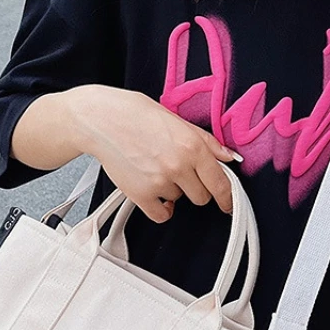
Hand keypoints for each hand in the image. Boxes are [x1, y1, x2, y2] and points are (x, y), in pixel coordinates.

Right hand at [69, 85, 240, 222]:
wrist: (101, 120)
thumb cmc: (135, 114)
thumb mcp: (177, 120)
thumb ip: (206, 142)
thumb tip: (228, 157)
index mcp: (192, 146)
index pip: (220, 182)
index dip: (227, 197)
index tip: (228, 205)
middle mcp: (179, 166)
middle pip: (202, 196)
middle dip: (196, 188)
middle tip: (182, 174)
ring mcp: (159, 182)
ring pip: (179, 201)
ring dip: (172, 190)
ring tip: (156, 169)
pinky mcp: (140, 194)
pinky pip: (161, 215)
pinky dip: (162, 208)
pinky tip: (156, 196)